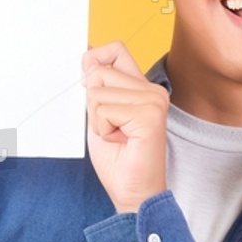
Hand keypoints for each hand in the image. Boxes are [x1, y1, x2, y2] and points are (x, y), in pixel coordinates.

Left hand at [82, 41, 167, 214]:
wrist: (132, 192)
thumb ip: (98, 86)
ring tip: (117, 136)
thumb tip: (87, 57)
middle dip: (93, 104)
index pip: (114, 49)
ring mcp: (154, 100)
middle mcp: (152, 90)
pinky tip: (121, 141)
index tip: (90, 90)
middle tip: (111, 127)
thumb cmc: (117, 159)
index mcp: (142, 87)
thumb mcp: (99, 114)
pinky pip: (104, 110)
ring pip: (98, 92)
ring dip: (98, 120)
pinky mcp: (150, 115)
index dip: (94, 62)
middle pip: (99, 71)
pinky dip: (103, 130)